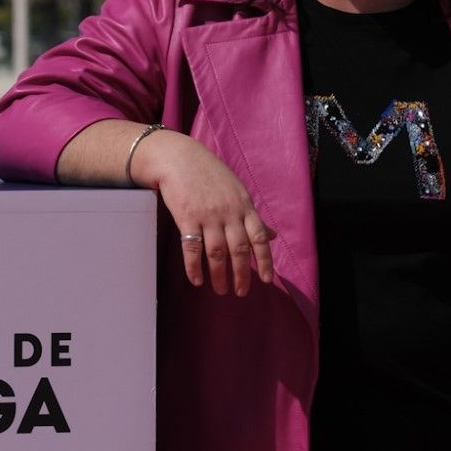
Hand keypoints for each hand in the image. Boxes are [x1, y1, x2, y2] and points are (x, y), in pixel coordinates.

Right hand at [131, 129, 276, 296]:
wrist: (179, 158)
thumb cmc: (210, 174)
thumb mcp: (237, 190)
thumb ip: (252, 216)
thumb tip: (272, 235)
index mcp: (244, 205)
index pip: (259, 237)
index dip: (265, 260)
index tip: (267, 280)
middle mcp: (229, 212)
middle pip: (239, 249)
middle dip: (242, 274)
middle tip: (241, 292)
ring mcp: (208, 215)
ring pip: (217, 253)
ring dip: (219, 275)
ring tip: (220, 289)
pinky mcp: (187, 217)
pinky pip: (192, 248)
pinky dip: (194, 267)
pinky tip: (196, 280)